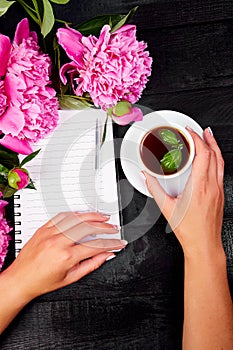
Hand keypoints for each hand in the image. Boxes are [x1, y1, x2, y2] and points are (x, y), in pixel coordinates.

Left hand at [6, 212, 125, 299]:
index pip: (96, 246)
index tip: (119, 243)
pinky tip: (82, 215)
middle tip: (114, 228)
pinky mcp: (43, 228)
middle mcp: (58, 242)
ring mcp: (50, 233)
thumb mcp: (70, 278)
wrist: (20, 280)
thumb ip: (91, 265)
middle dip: (105, 227)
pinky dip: (75, 214)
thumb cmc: (42, 282)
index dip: (112, 243)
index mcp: (66, 257)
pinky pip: (62, 216)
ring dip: (92, 216)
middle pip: (88, 228)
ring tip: (103, 217)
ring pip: (76, 218)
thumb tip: (106, 255)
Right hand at [143, 127, 224, 258]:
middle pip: (214, 154)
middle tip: (198, 130)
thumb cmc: (189, 230)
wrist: (204, 244)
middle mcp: (212, 186)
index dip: (197, 139)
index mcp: (199, 187)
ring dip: (214, 147)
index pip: (203, 154)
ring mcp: (219, 190)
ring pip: (220, 162)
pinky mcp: (221, 194)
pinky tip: (211, 158)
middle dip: (206, 138)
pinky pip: (221, 170)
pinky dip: (216, 159)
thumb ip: (154, 189)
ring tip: (208, 137)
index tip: (189, 132)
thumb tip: (146, 176)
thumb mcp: (167, 208)